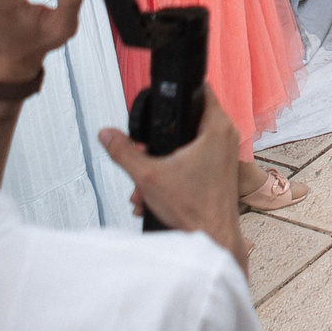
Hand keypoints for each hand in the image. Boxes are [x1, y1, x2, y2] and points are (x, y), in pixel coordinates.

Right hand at [99, 87, 249, 270]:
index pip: (200, 91)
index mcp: (216, 128)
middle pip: (187, 119)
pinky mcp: (219, 169)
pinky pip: (193, 159)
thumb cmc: (194, 210)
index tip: (160, 101)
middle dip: (161, 137)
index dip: (178, 93)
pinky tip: (155, 192)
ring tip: (145, 182)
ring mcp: (224, 153)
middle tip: (146, 149)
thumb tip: (106, 134)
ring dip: (162, 161)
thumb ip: (123, 153)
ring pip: (187, 144)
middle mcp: (225, 137)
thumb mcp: (147, 177)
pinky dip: (173, 171)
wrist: (213, 239)